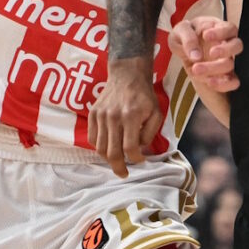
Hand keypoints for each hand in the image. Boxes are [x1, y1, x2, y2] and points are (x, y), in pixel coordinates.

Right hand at [87, 57, 162, 177]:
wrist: (127, 75)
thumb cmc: (144, 95)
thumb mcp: (156, 113)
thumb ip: (150, 133)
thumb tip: (140, 149)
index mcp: (131, 116)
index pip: (130, 148)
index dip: (136, 159)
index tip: (141, 160)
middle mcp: (114, 117)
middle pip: (112, 152)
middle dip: (119, 168)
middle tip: (124, 174)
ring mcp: (101, 115)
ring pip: (100, 148)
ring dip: (108, 159)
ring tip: (116, 161)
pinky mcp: (92, 114)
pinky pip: (92, 138)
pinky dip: (99, 147)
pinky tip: (108, 147)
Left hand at [169, 16, 242, 91]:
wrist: (182, 48)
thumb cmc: (185, 35)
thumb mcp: (181, 31)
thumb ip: (188, 39)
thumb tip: (196, 56)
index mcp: (219, 28)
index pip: (229, 28)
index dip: (221, 32)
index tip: (206, 35)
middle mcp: (227, 44)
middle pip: (237, 45)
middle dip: (225, 50)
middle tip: (211, 53)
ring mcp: (227, 60)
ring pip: (231, 64)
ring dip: (214, 68)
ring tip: (196, 70)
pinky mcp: (225, 75)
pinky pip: (232, 82)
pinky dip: (223, 84)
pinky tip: (209, 82)